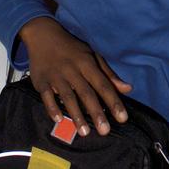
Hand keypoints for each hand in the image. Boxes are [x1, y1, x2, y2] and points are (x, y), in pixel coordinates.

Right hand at [20, 16, 131, 136]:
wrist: (43, 35)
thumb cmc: (72, 49)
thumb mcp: (93, 56)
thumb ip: (109, 74)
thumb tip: (128, 89)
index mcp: (87, 63)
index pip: (103, 85)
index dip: (113, 101)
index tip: (122, 118)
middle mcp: (73, 70)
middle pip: (86, 93)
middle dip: (96, 112)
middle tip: (105, 131)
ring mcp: (56, 75)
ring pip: (68, 97)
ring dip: (76, 115)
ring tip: (85, 132)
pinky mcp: (41, 80)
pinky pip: (46, 96)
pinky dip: (52, 107)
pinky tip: (58, 120)